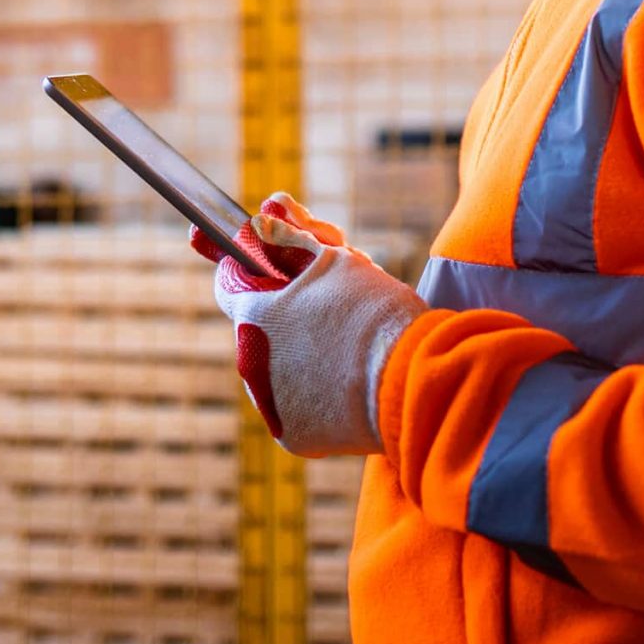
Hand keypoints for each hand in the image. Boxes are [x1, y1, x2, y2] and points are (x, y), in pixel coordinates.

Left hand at [192, 193, 424, 457]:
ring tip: (346, 348)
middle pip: (259, 331)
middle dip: (286, 318)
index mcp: (253, 315)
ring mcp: (270, 404)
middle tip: (331, 311)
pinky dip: (316, 396)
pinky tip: (348, 384)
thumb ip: (294, 234)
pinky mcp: (294, 436)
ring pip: (276, 370)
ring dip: (300, 357)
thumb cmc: (375, 312)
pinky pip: (296, 408)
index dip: (253, 273)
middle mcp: (249, 363)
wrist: (413, 378)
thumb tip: (269, 207)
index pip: (230, 286)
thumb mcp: (336, 259)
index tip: (276, 272)